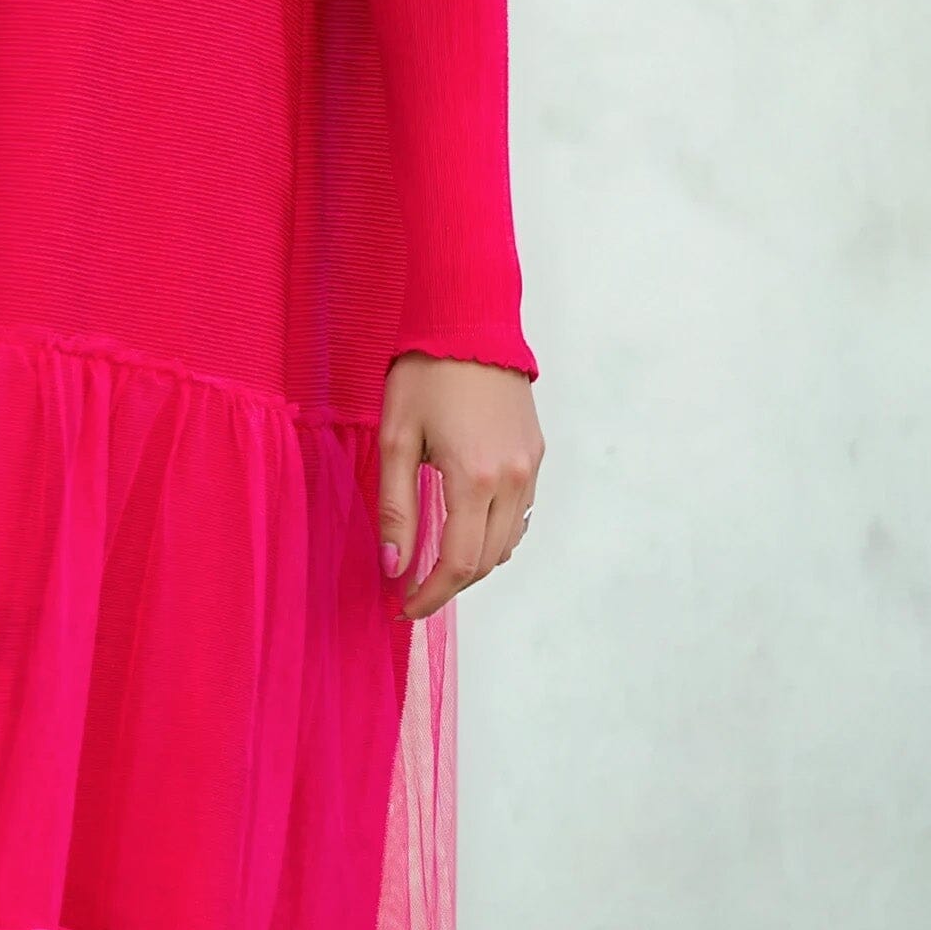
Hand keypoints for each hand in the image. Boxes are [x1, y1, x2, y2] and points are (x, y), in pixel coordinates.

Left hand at [375, 355, 541, 622]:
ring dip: (473, 563)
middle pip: (486, 562)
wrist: (470, 323)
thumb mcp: (396, 439)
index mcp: (475, 478)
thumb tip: (394, 566)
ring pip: (508, 543)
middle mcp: (512, 479)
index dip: (430, 595)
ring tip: (434, 564)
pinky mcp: (536, 455)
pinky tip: (464, 529)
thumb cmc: (426, 374)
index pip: (458, 563)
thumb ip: (396, 508)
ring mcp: (530, 468)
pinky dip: (493, 535)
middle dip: (449, 586)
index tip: (404, 607)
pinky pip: (519, 515)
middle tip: (412, 594)